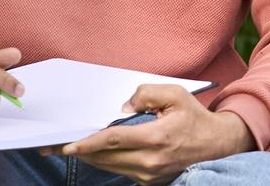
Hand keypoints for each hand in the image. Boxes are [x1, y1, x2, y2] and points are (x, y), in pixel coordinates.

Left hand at [48, 84, 253, 184]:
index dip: (88, 143)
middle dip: (79, 151)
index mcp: (157, 138)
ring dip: (90, 157)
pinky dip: (106, 161)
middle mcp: (151, 161)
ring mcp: (150, 174)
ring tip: (69, 148)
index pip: (114, 141)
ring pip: (109, 166)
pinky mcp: (149, 181)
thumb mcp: (176, 95)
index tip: (67, 145)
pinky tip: (94, 153)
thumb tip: (123, 105)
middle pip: (105, 157)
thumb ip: (147, 93)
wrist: (216, 145)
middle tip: (53, 146)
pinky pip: (120, 171)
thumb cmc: (194, 118)